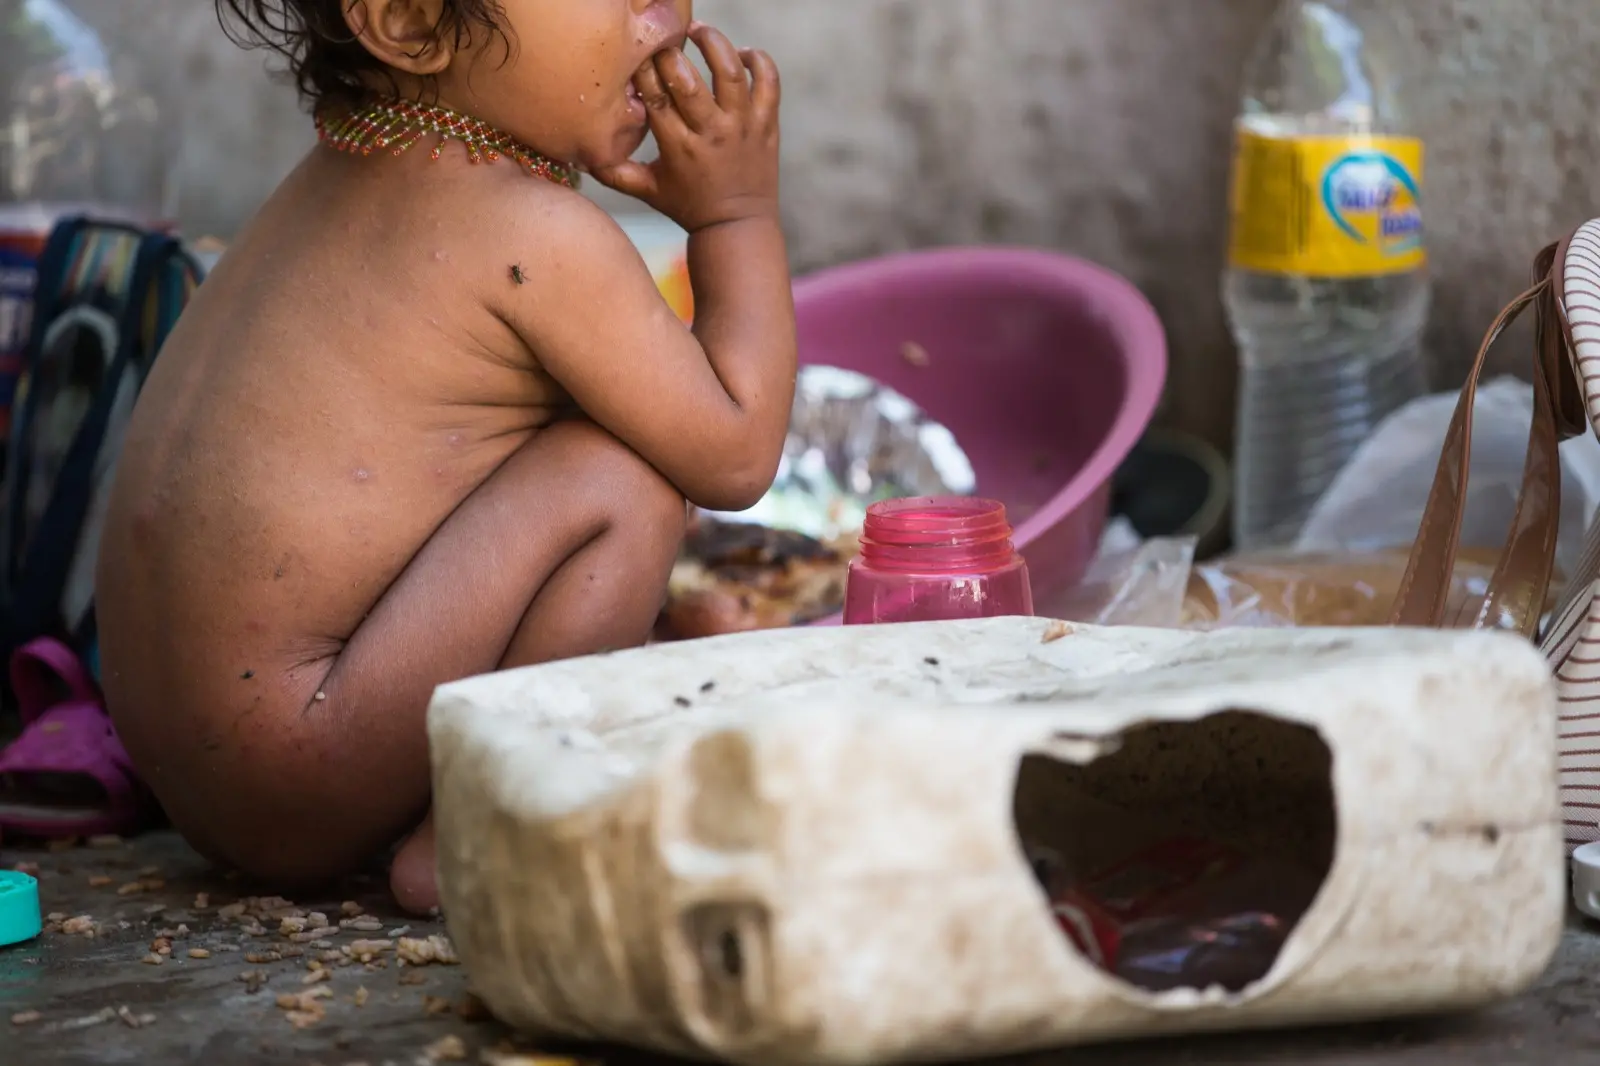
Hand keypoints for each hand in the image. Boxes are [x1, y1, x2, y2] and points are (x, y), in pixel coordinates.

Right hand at [594, 22, 780, 231]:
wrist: (737, 226)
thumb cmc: (687, 206)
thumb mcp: (647, 191)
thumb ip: (614, 173)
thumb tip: (579, 155)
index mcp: (677, 147)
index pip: (655, 98)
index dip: (643, 71)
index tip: (636, 56)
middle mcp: (710, 134)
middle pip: (687, 81)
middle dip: (671, 55)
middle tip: (664, 41)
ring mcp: (742, 127)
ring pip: (730, 72)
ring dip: (714, 44)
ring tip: (699, 32)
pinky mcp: (766, 125)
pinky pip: (769, 82)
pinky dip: (759, 61)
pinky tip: (742, 54)